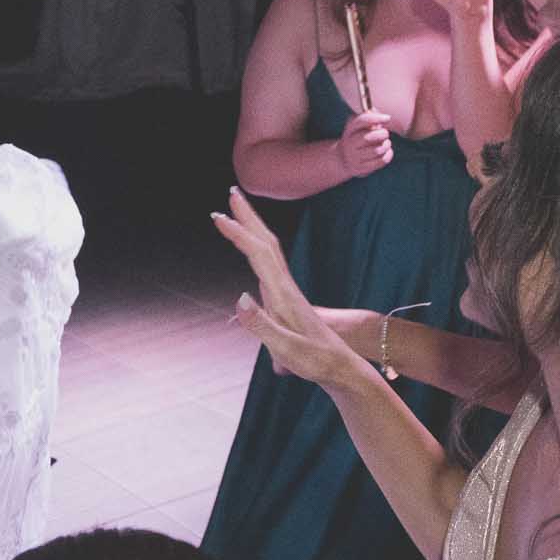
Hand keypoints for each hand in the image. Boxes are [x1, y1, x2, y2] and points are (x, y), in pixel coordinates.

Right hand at [211, 187, 372, 388]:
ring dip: (252, 227)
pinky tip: (250, 246)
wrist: (341, 368)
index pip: (259, 255)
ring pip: (268, 249)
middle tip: (233, 191)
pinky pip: (268, 263)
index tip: (219, 216)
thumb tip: (238, 298)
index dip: (239, 233)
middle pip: (266, 242)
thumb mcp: (288, 350)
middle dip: (248, 216)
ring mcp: (286, 291)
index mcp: (283, 295)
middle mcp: (285, 287)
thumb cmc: (315, 362)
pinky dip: (255, 246)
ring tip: (236, 211)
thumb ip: (262, 326)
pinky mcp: (285, 299)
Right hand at [335, 108, 394, 177]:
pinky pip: (381, 161)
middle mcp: (349, 144)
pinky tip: (386, 152)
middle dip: (382, 134)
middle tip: (385, 134)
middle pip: (369, 137)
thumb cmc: (357, 139)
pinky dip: (388, 154)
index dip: (376, 118)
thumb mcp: (358, 126)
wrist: (342, 159)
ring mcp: (354, 158)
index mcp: (349, 130)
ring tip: (385, 143)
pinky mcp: (361, 169)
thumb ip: (370, 118)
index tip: (387, 118)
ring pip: (377, 150)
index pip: (361, 121)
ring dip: (386, 145)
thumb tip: (383, 117)